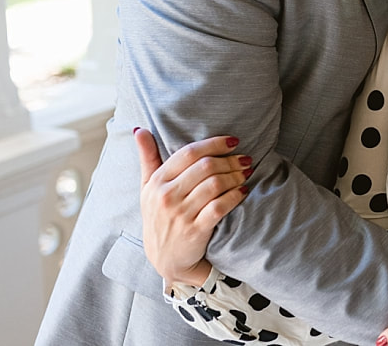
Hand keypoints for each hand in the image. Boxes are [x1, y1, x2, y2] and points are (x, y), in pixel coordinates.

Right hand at [135, 128, 251, 285]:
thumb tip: (140, 129)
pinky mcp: (195, 230)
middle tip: (245, 159)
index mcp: (157, 182)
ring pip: (215, 184)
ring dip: (236, 176)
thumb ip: (147, 158)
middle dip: (230, 160)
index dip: (214, 144)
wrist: (165, 258)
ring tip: (246, 173)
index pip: (188, 153)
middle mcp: (166, 196)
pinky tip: (244, 191)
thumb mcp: (147, 188)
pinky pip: (220, 206)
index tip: (233, 141)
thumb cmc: (159, 216)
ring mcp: (180, 214)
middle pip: (205, 167)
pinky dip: (236, 196)